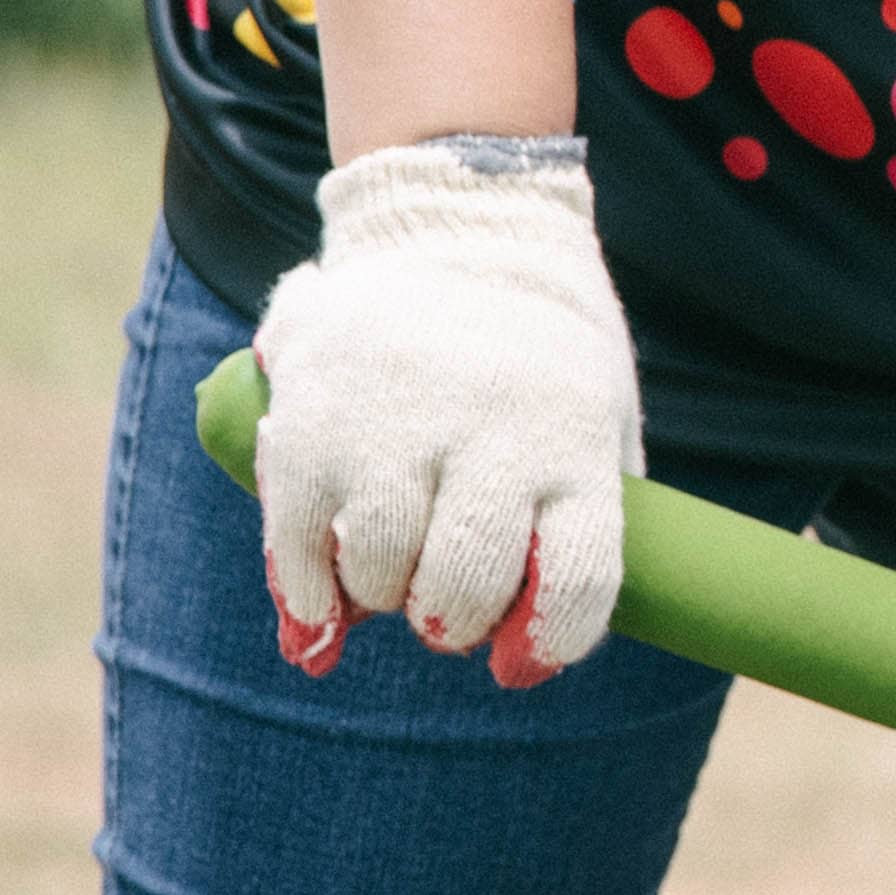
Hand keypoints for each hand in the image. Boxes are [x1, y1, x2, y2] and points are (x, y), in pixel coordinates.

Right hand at [249, 137, 639, 684]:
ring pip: (381, 576)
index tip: (521, 664)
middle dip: (453, 624)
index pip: (578, 574)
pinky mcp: (309, 425)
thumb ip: (576, 521)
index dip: (551, 643)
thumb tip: (525, 655)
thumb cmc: (539, 353)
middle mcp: (488, 429)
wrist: (457, 229)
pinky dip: (314, 595)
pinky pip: (299, 553)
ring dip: (385, 597)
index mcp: (572, 432)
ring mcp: (393, 426)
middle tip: (447, 611)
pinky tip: (330, 593)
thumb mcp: (596, 415)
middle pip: (465, 588)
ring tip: (398, 562)